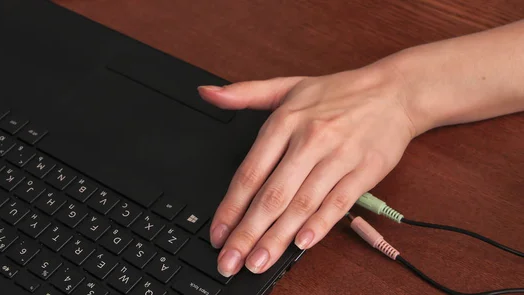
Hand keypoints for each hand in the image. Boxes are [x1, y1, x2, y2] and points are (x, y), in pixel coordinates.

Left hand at [198, 64, 416, 276]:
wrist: (393, 92)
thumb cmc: (338, 93)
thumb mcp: (288, 86)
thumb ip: (244, 93)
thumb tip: (207, 94)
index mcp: (285, 122)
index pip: (250, 173)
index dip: (230, 208)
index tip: (218, 233)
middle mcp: (309, 140)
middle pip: (272, 195)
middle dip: (247, 233)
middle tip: (231, 260)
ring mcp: (338, 157)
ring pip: (302, 204)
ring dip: (278, 237)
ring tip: (259, 261)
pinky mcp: (363, 171)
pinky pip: (338, 202)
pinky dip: (319, 225)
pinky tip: (302, 244)